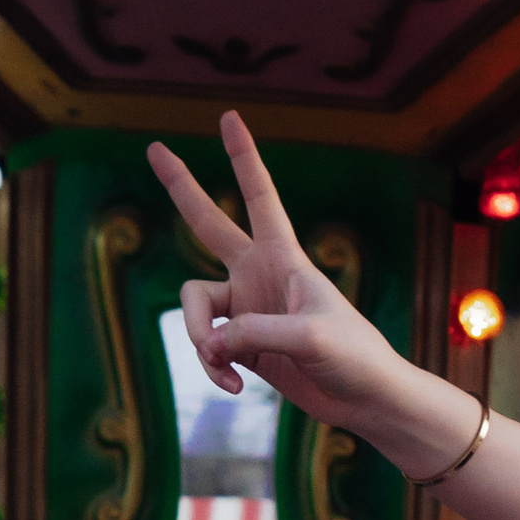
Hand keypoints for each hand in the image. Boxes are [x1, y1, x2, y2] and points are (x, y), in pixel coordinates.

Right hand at [149, 112, 402, 434]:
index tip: (230, 117)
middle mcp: (259, 276)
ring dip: (200, 338)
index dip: (243, 158)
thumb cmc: (354, 358)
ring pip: (196, 308)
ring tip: (222, 366)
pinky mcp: (243, 347)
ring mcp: (248, 310)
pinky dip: (213, 368)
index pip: (259, 197)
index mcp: (284, 257)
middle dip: (182, 187)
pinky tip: (232, 388)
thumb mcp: (308, 338)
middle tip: (153, 147)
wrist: (366, 401)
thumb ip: (255, 334)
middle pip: (207, 224)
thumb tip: (210, 343)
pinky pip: (208, 348)